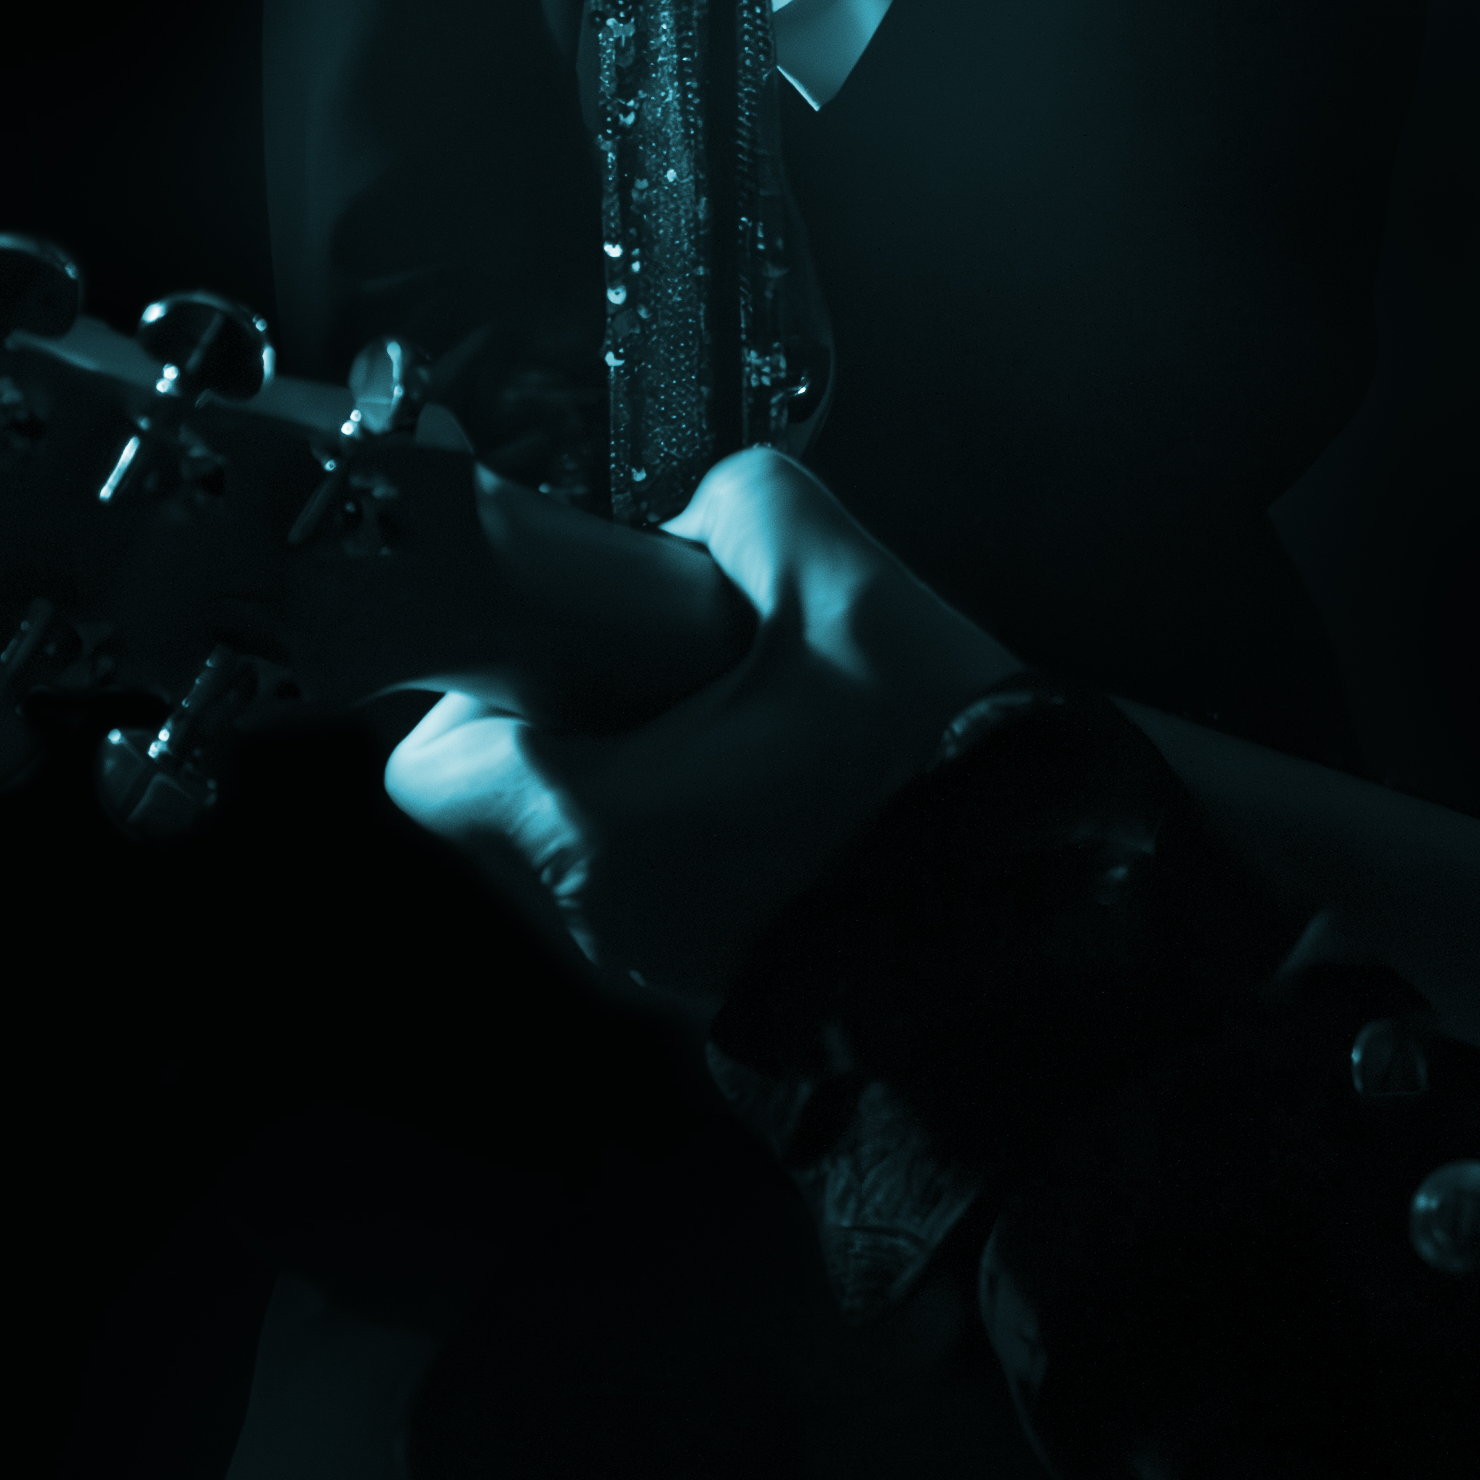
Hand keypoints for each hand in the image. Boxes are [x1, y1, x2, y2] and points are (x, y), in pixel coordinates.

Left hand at [384, 451, 1014, 1021]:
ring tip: (736, 722)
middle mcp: (604, 912)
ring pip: (577, 845)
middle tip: (661, 666)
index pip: (431, 770)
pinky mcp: (719, 974)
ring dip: (628, 775)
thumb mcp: (846, 584)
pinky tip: (778, 781)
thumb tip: (707, 509)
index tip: (553, 646)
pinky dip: (686, 828)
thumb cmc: (939, 772)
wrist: (1048, 905)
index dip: (474, 690)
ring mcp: (658, 957)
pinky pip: (652, 884)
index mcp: (597, 826)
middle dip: (566, 719)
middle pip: (502, 801)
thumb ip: (746, 504)